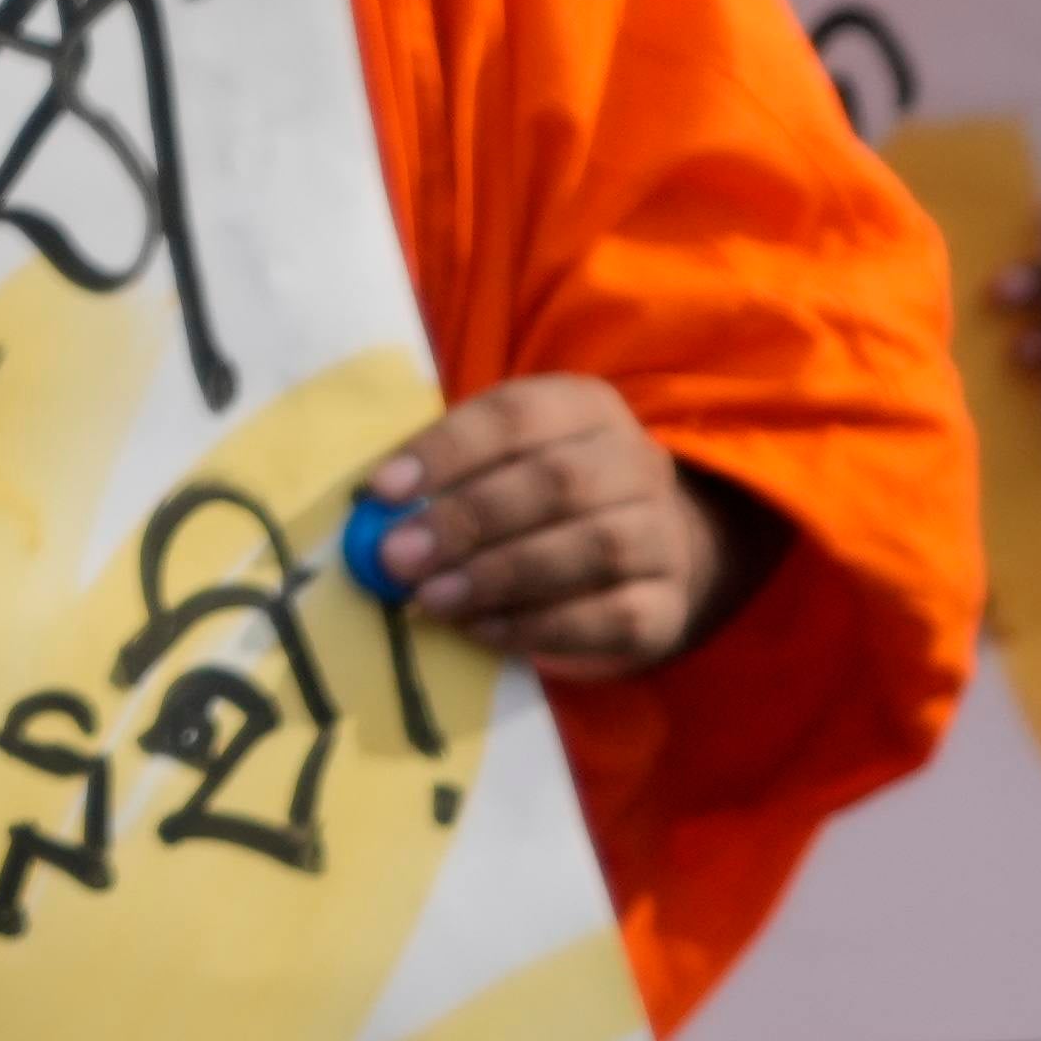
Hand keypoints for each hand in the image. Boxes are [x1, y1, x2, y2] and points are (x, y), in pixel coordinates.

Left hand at [365, 372, 766, 681]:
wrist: (646, 558)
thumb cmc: (542, 503)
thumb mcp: (500, 467)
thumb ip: (443, 481)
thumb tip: (374, 513)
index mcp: (585, 409)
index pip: (517, 413)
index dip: (447, 450)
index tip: (382, 491)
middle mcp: (636, 463)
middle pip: (558, 481)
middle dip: (468, 519)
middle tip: (397, 556)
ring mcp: (662, 534)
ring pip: (594, 546)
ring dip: (501, 574)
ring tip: (431, 599)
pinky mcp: (666, 606)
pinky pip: (612, 615)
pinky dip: (540, 625)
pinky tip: (482, 631)